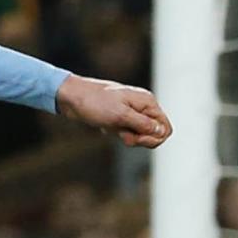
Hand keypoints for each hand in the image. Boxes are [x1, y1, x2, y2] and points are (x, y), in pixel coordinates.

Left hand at [56, 75, 170, 147]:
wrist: (72, 97)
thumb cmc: (95, 103)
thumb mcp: (120, 115)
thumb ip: (143, 124)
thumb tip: (162, 131)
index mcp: (147, 102)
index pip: (165, 127)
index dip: (154, 138)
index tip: (137, 138)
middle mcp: (142, 106)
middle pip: (155, 133)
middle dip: (140, 139)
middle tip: (123, 136)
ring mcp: (132, 112)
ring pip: (141, 135)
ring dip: (128, 137)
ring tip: (113, 129)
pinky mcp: (121, 118)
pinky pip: (128, 132)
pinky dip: (119, 134)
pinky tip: (108, 128)